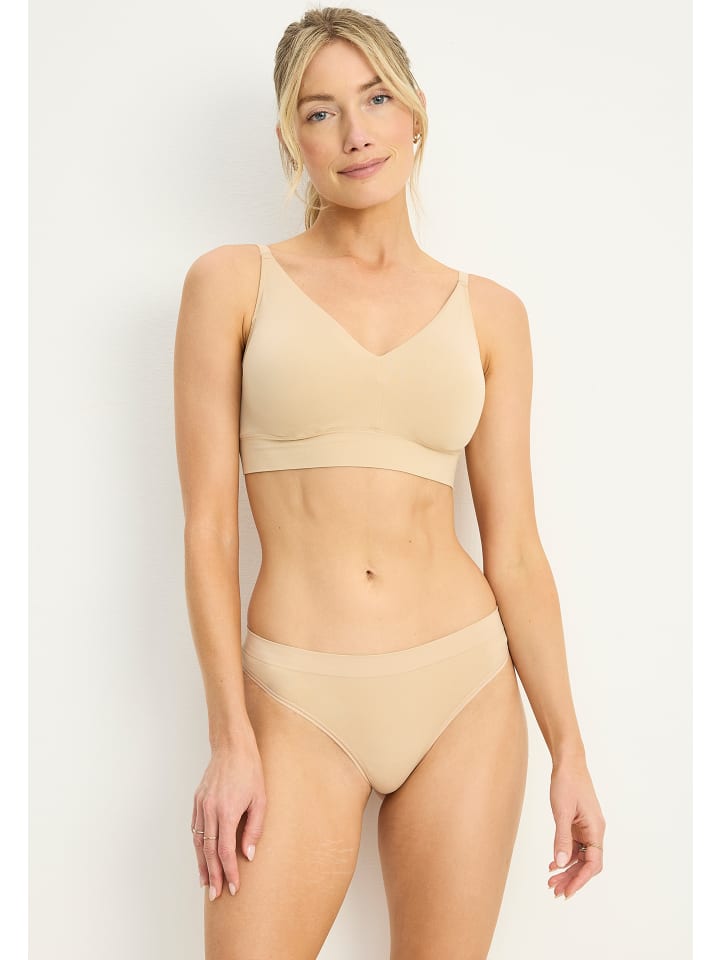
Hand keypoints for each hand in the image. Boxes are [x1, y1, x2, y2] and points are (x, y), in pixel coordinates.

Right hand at [191, 739, 265, 901]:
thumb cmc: (250, 771)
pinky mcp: (197, 800)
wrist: (232, 746)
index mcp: (227, 811)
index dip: (228, 872)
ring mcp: (201, 805)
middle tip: (216, 895)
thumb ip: (254, 829)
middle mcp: (210, 810)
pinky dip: (197, 846)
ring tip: (206, 883)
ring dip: (202, 865)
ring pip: (198, 842)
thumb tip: (248, 855)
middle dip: (213, 875)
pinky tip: (201, 857)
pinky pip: (195, 829)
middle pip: (208, 851)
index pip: (224, 851)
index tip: (233, 888)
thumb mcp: (260, 799)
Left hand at [548, 756, 604, 899]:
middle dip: (571, 878)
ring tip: (551, 881)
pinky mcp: (578, 824)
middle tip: (554, 890)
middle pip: (586, 864)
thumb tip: (560, 863)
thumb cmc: (567, 783)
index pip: (593, 864)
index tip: (567, 892)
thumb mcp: (562, 812)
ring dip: (566, 870)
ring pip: (579, 857)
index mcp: (596, 829)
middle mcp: (594, 831)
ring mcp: (587, 828)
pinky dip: (564, 856)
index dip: (580, 880)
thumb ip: (562, 839)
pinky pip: (574, 846)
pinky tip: (552, 864)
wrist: (568, 763)